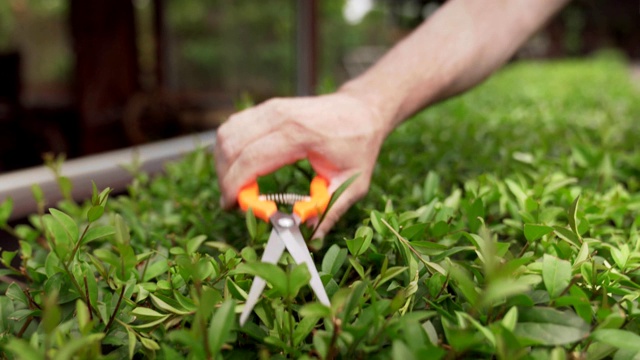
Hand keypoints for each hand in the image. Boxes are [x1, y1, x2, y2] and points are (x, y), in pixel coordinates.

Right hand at [214, 91, 388, 237]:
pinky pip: (234, 127)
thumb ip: (330, 209)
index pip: (252, 158)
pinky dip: (230, 149)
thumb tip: (309, 234)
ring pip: (227, 133)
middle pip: (231, 144)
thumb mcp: (353, 182)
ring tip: (238, 186)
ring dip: (224, 163)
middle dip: (225, 178)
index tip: (233, 206)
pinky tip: (242, 168)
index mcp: (300, 134)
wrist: (362, 109)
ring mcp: (270, 108)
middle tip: (236, 202)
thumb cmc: (359, 145)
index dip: (235, 185)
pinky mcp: (266, 108)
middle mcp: (279, 115)